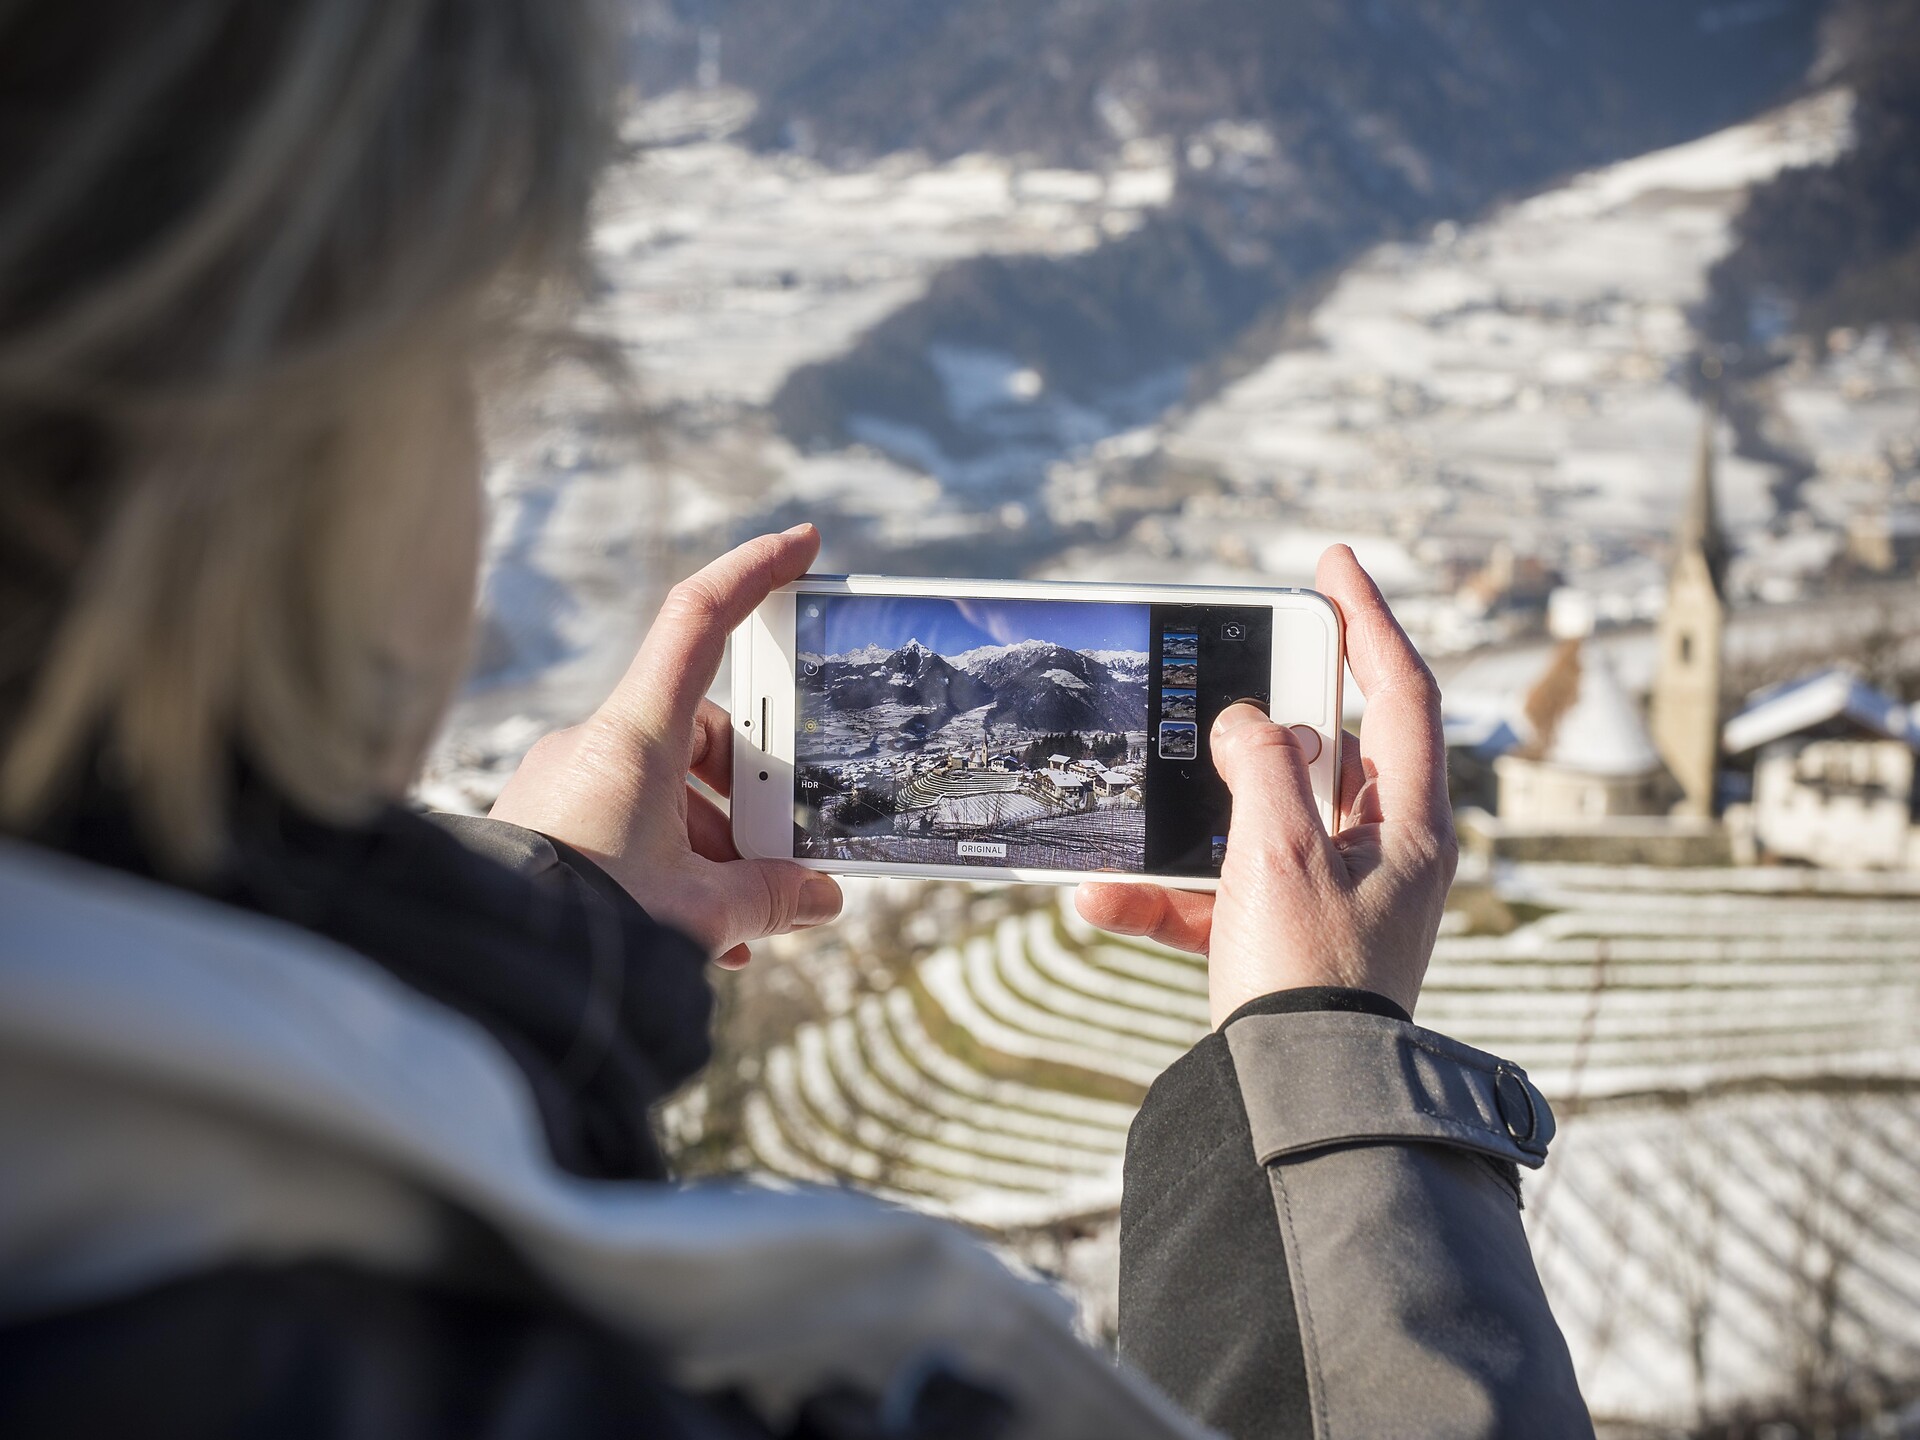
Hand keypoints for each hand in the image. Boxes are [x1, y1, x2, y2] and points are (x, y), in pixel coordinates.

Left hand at [489, 525, 842, 966]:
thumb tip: (818, 898)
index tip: (803, 543)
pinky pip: (624, 825)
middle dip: (752, 792)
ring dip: (713, 844)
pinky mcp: (543, 824)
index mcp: (635, 735)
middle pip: (700, 730)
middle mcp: (594, 743)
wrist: (487, 973)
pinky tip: (697, 930)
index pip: (699, 619)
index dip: (754, 571)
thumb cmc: (589, 926)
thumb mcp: (701, 912)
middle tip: (788, 848)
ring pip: (664, 789)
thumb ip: (771, 898)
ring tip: (744, 918)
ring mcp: (564, 782)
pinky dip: (668, 863)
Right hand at [1076, 545, 1454, 1023]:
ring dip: (1194, 817)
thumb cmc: (1306, 978)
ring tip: (1144, 799)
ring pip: (1261, 820)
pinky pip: (1221, 895)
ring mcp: (1334, 898)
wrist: (1295, 1107)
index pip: (1399, 691)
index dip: (1366, 618)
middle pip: (1327, 748)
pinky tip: (1101, 899)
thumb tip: (1245, 722)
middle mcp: (1381, 854)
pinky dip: (1168, 894)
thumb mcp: (1279, 853)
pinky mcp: (1285, 940)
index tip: (1330, 564)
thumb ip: (1262, 767)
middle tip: (1231, 663)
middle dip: (1266, 713)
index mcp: (1410, 825)